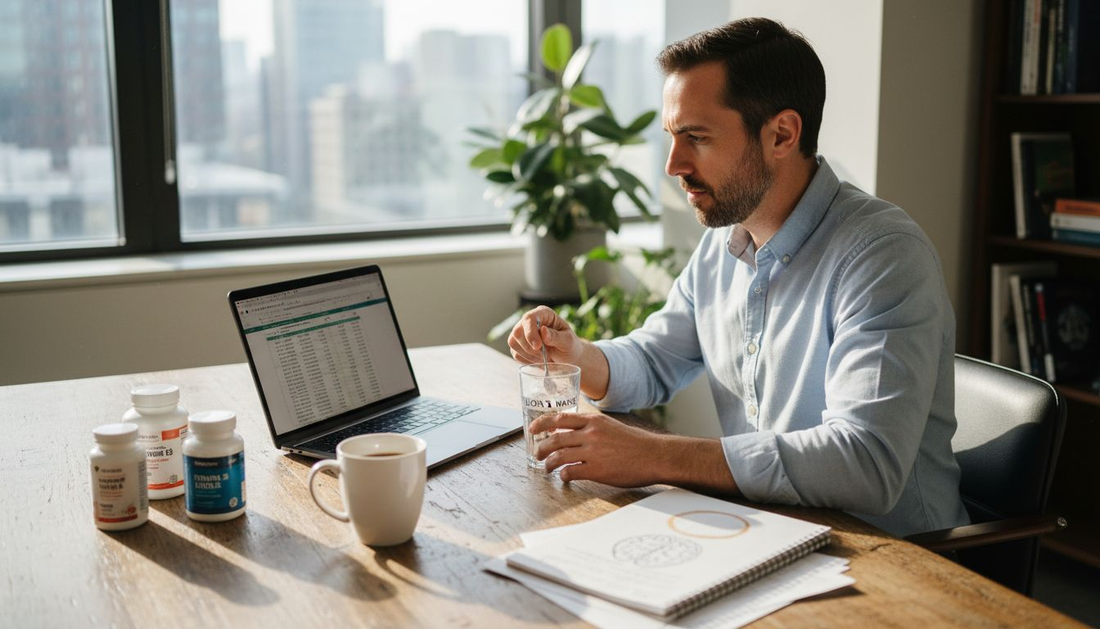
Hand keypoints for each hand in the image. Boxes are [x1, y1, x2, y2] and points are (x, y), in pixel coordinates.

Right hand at [508, 305, 584, 366]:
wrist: (568, 357)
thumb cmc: (570, 346)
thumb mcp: (568, 341)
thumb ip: (556, 336)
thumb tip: (543, 331)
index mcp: (544, 314)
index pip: (529, 318)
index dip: (530, 333)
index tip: (538, 346)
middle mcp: (530, 321)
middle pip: (518, 331)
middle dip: (530, 347)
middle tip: (545, 355)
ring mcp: (523, 332)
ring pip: (513, 342)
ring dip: (528, 354)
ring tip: (543, 358)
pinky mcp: (519, 345)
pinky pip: (515, 353)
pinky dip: (526, 360)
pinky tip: (538, 360)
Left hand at [531, 412, 664, 485]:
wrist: (654, 455)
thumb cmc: (635, 443)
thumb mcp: (611, 426)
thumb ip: (592, 428)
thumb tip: (573, 432)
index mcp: (594, 421)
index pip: (561, 418)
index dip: (543, 423)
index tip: (533, 429)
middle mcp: (591, 434)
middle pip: (555, 438)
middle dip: (541, 447)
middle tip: (537, 453)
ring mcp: (593, 452)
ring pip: (559, 456)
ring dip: (549, 463)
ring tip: (547, 468)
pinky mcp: (597, 470)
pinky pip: (571, 472)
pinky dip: (563, 475)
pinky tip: (564, 477)